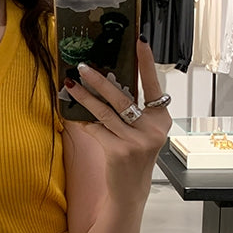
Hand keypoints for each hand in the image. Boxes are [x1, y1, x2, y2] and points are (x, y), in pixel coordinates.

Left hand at [61, 38, 171, 192]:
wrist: (130, 191)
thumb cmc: (134, 158)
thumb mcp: (143, 133)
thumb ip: (135, 111)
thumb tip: (109, 82)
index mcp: (161, 120)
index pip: (153, 86)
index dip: (147, 63)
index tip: (140, 41)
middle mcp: (152, 129)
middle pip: (122, 97)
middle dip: (99, 80)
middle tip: (83, 67)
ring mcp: (135, 141)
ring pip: (104, 111)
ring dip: (84, 96)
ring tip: (71, 84)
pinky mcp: (117, 151)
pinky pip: (95, 129)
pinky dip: (82, 121)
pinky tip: (72, 114)